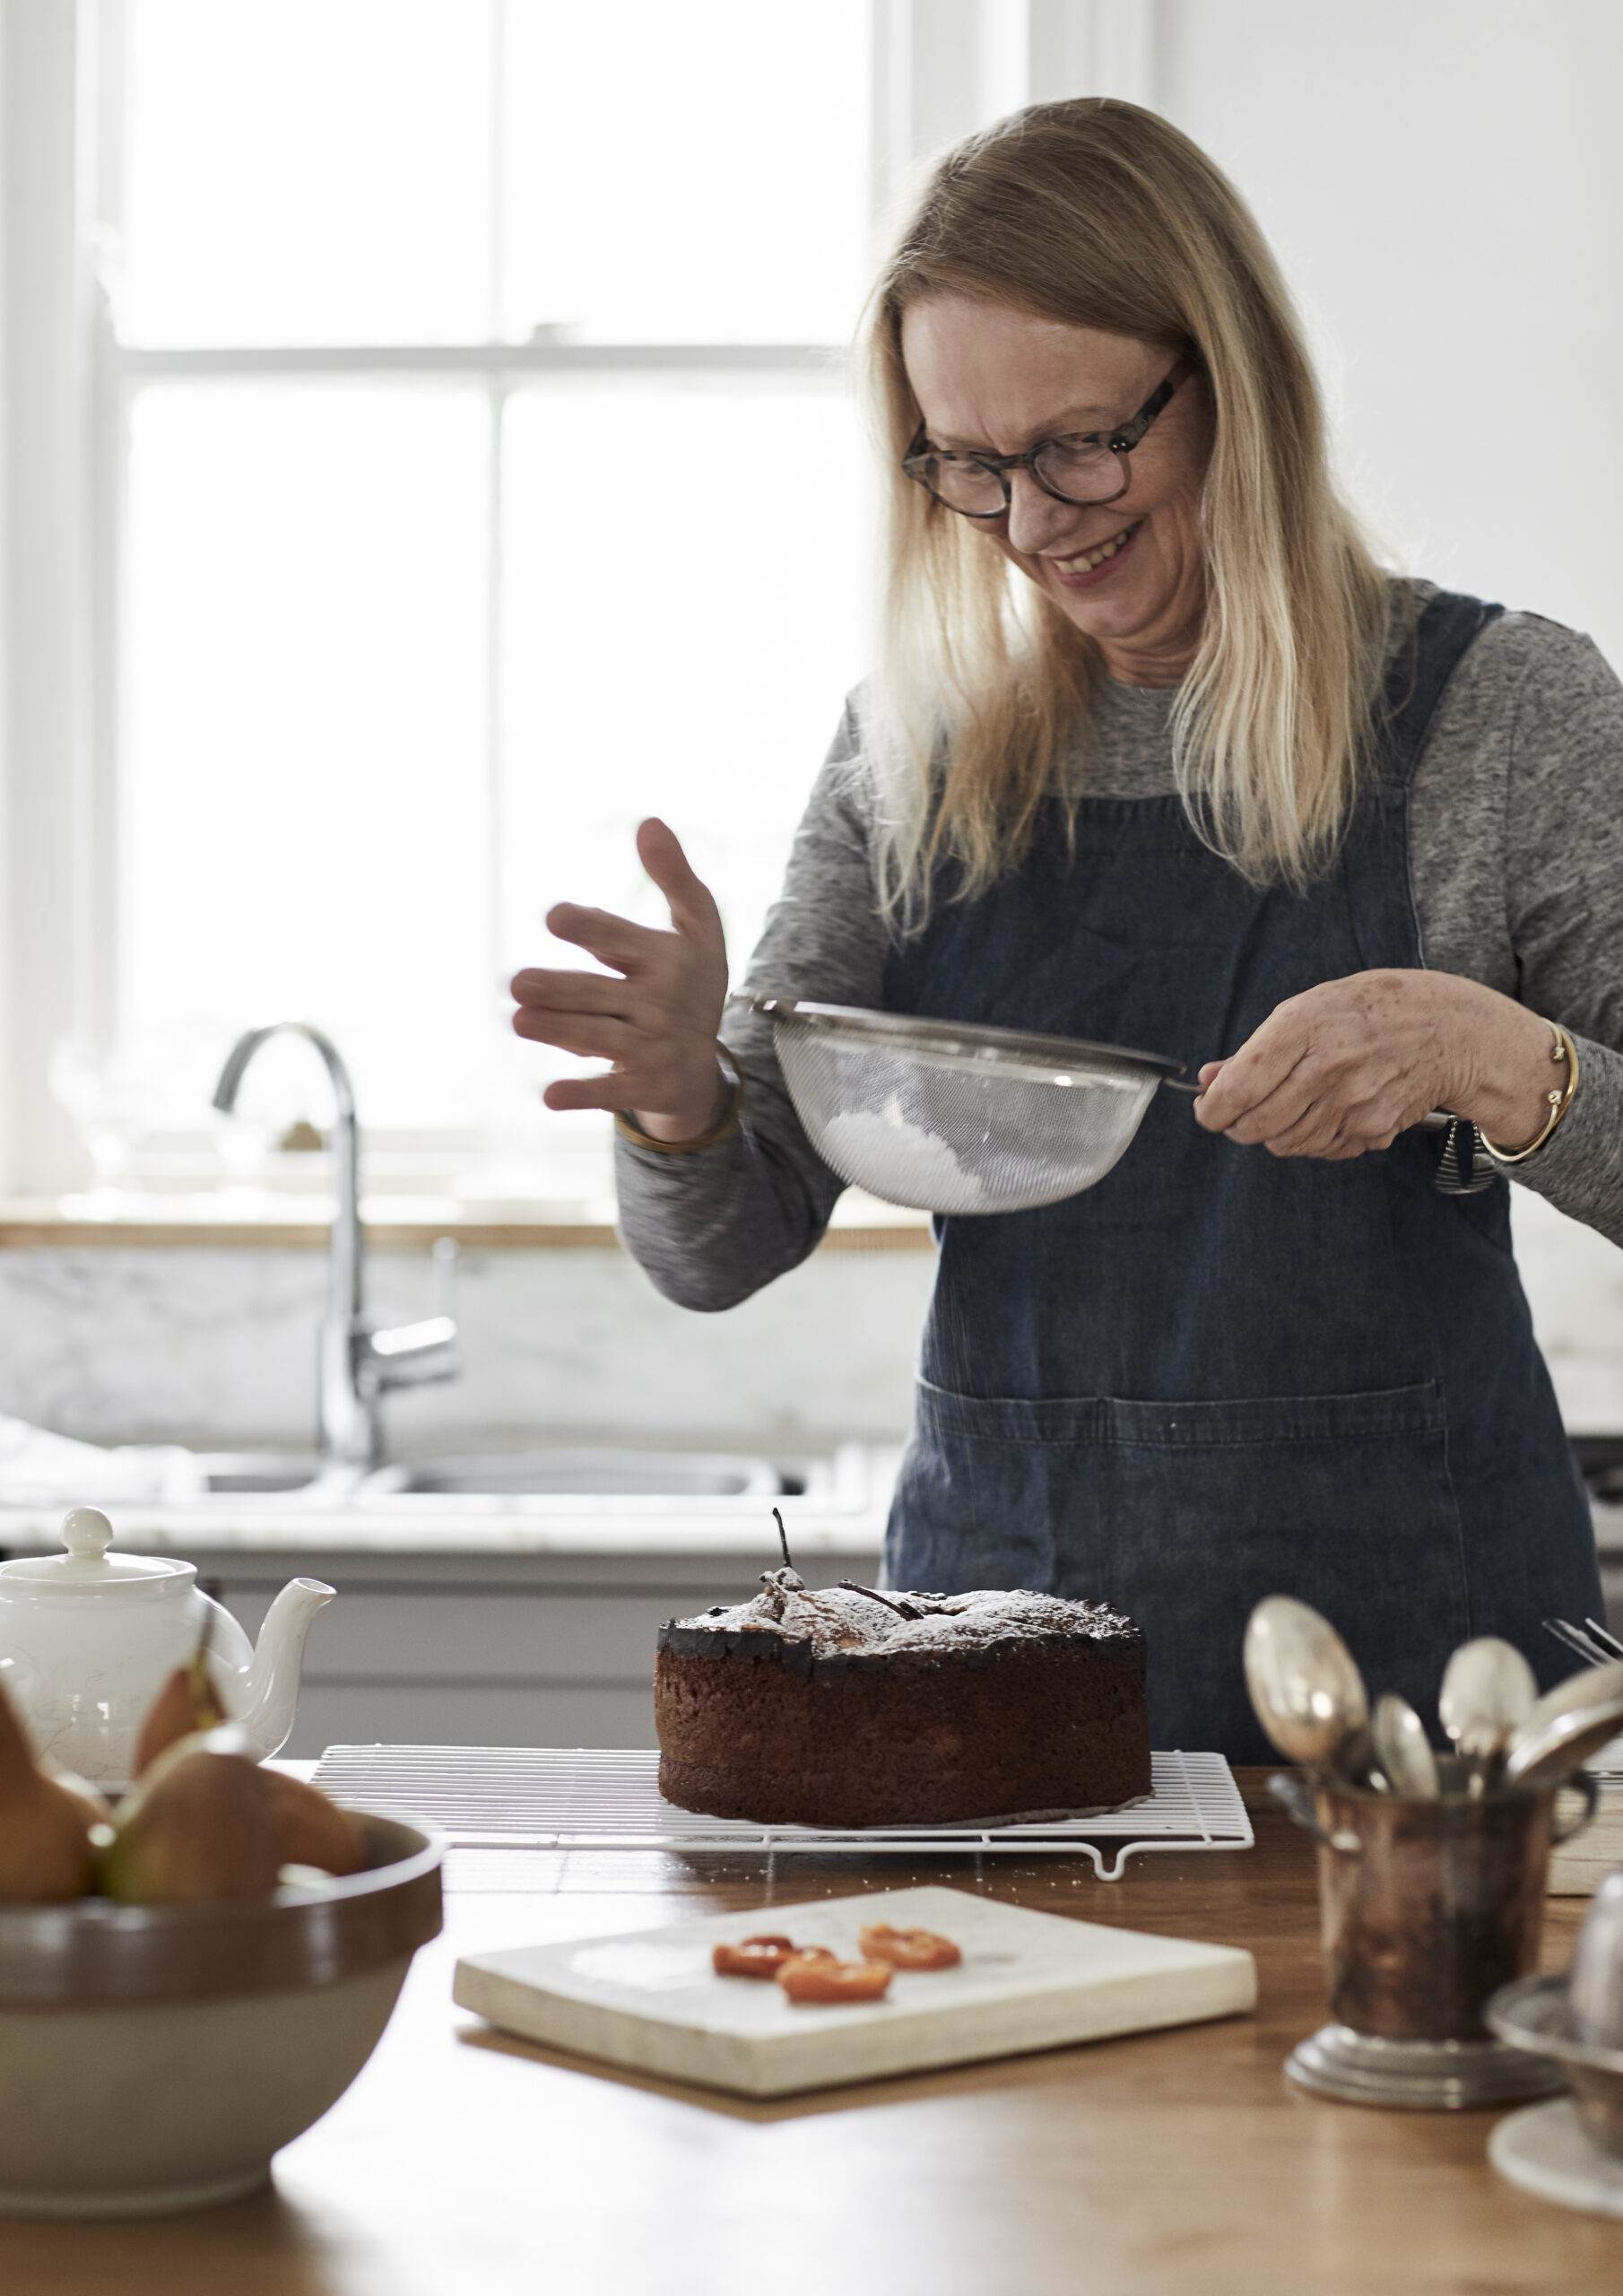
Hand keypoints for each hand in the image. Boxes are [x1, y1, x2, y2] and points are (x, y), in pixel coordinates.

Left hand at [510, 819, 729, 1142]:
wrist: (704, 1069)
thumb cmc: (690, 983)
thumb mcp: (698, 927)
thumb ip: (675, 876)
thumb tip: (649, 821)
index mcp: (666, 959)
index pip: (620, 940)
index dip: (589, 929)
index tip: (555, 918)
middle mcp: (657, 1004)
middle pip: (599, 994)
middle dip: (561, 990)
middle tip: (518, 982)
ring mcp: (650, 1048)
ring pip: (597, 1038)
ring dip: (558, 1031)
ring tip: (518, 1020)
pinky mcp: (643, 1087)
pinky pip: (609, 1091)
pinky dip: (582, 1095)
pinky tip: (548, 1096)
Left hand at [1192, 969, 1558, 1160]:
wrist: (1449, 1029)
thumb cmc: (1371, 1010)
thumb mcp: (1310, 1008)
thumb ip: (1256, 1048)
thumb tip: (1208, 1078)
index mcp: (1305, 1027)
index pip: (1240, 1088)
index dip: (1212, 1109)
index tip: (1206, 1111)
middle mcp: (1329, 1066)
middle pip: (1258, 1124)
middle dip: (1236, 1127)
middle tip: (1235, 1118)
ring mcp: (1354, 1102)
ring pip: (1286, 1143)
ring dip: (1272, 1135)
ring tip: (1283, 1110)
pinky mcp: (1373, 1128)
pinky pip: (1321, 1149)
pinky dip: (1309, 1141)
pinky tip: (1320, 1114)